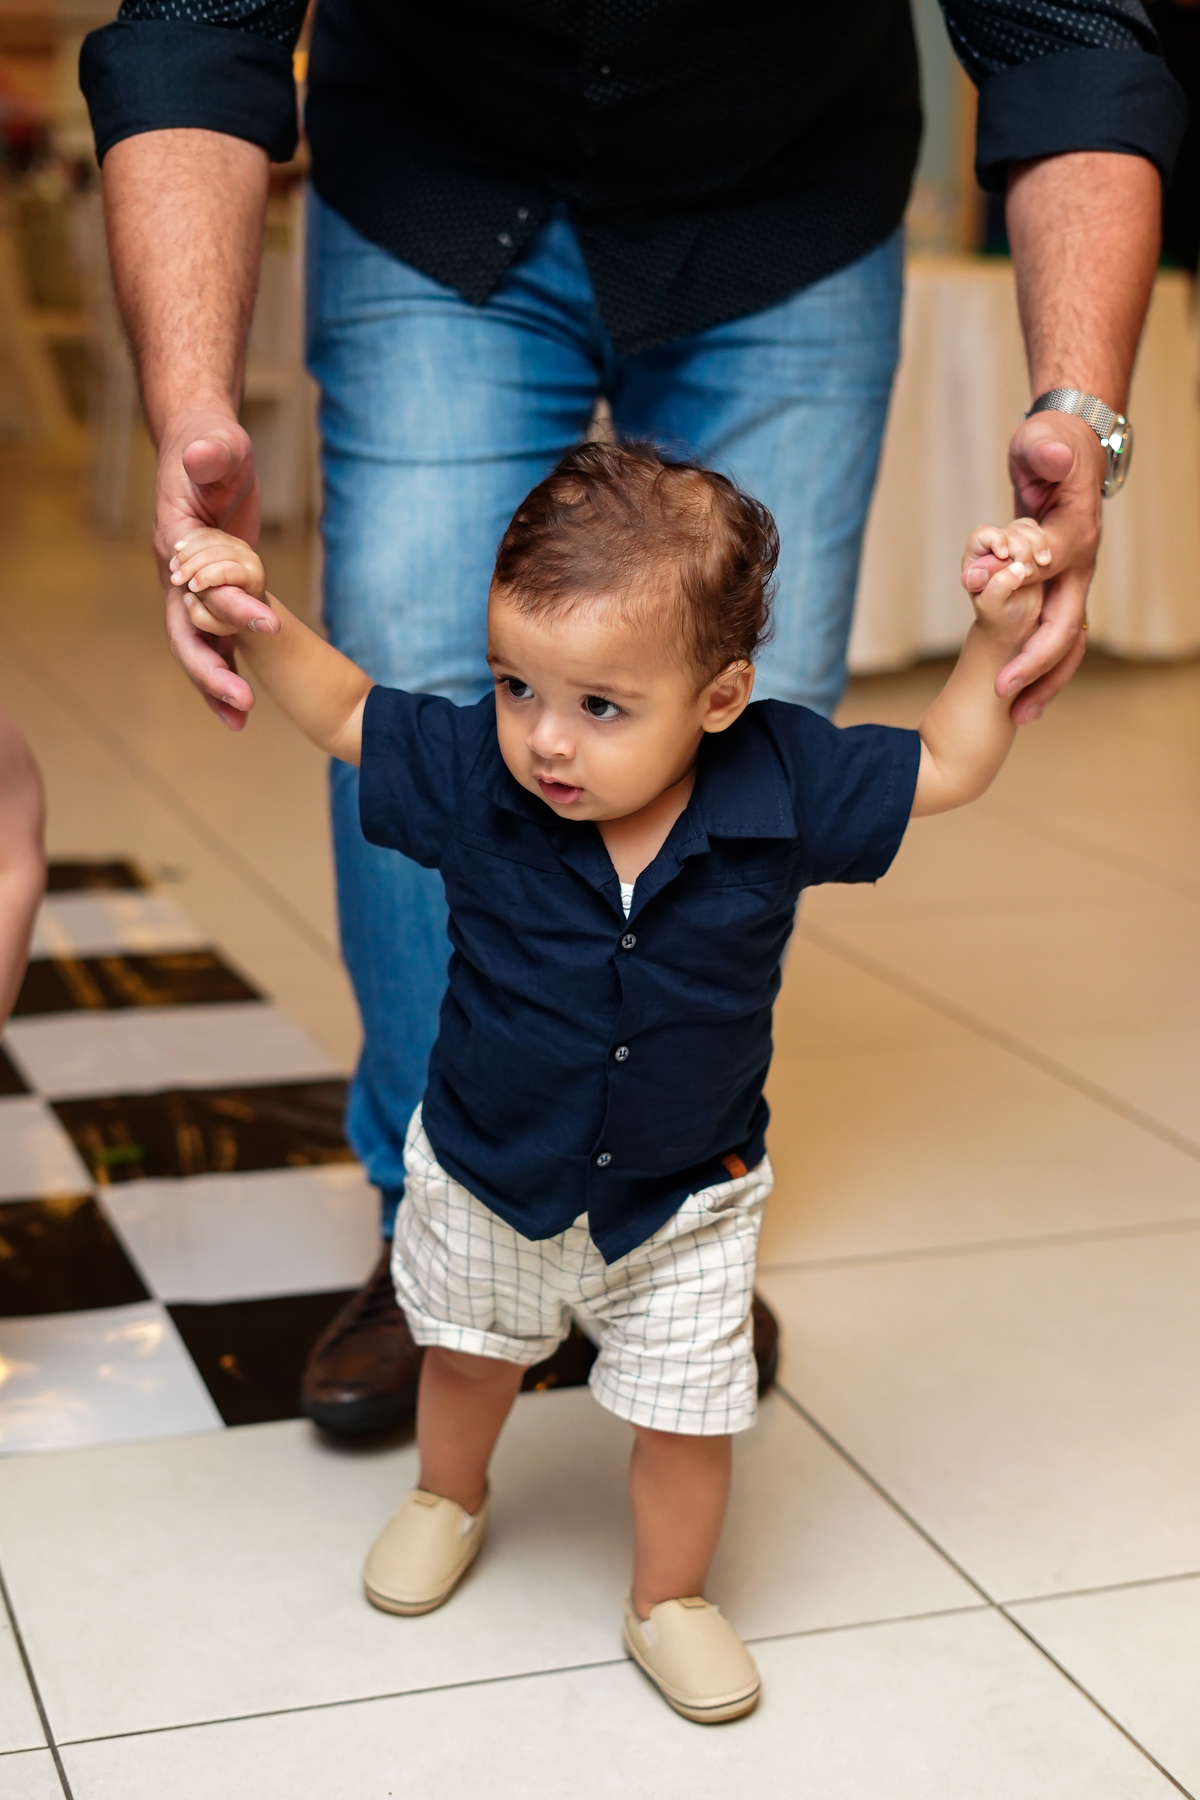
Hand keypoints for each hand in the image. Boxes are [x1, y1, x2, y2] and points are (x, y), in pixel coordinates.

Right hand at [154, 407, 279, 730]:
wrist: (201, 448)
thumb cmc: (212, 445)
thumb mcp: (216, 445)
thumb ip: (210, 454)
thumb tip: (202, 456)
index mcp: (176, 543)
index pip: (198, 586)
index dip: (230, 609)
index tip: (269, 626)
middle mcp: (176, 573)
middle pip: (186, 632)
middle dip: (211, 671)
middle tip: (243, 706)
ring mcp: (191, 588)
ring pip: (197, 645)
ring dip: (214, 684)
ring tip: (240, 723)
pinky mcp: (211, 593)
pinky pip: (214, 639)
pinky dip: (226, 669)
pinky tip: (241, 706)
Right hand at [170, 528, 269, 636]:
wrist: (241, 600)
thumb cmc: (228, 616)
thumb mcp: (218, 624)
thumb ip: (201, 617)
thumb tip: (188, 598)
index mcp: (253, 579)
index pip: (227, 570)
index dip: (206, 577)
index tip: (191, 588)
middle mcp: (250, 559)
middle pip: (216, 553)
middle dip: (191, 565)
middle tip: (175, 579)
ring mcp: (239, 545)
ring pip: (209, 539)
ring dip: (187, 552)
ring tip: (173, 567)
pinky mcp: (228, 538)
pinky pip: (206, 532)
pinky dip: (189, 539)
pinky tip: (178, 549)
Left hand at [962, 517, 1049, 657]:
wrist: (1015, 624)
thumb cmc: (998, 616)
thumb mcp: (993, 606)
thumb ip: (999, 586)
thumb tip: (1016, 568)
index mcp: (975, 560)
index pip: (983, 535)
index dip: (997, 539)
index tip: (1005, 554)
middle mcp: (992, 550)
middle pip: (1010, 531)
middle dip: (1022, 548)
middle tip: (1027, 571)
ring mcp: (1013, 548)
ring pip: (1027, 529)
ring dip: (1037, 544)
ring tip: (1042, 564)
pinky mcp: (1031, 550)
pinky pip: (1040, 535)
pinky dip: (1045, 546)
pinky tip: (1046, 562)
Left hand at [980, 412, 1104, 722]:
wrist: (1068, 452)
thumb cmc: (1050, 448)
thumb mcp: (1043, 444)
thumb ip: (1046, 455)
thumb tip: (1050, 459)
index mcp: (1075, 536)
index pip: (1055, 577)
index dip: (1028, 608)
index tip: (998, 638)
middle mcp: (1080, 566)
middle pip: (1068, 626)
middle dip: (1037, 664)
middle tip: (1005, 695)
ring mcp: (1072, 582)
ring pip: (1068, 641)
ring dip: (1046, 679)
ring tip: (1020, 715)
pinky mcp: (1058, 590)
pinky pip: (1056, 637)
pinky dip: (1042, 667)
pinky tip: (1022, 696)